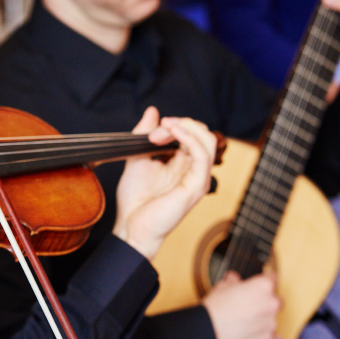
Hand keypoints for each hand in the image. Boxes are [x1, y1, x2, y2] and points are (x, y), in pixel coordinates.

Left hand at [112, 106, 215, 258]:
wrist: (131, 227)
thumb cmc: (136, 201)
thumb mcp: (138, 158)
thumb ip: (144, 134)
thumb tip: (153, 111)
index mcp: (183, 164)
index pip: (192, 134)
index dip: (174, 126)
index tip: (151, 132)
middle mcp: (193, 170)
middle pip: (203, 134)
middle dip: (180, 124)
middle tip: (157, 131)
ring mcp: (197, 179)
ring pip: (208, 141)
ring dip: (187, 127)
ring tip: (166, 128)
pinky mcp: (195, 187)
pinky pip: (203, 156)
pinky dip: (190, 139)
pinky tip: (173, 133)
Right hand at [202, 271, 281, 338]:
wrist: (208, 331)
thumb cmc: (215, 309)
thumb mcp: (221, 287)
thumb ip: (233, 281)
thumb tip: (233, 279)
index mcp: (262, 286)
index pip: (272, 278)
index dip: (266, 279)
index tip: (264, 282)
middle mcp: (271, 304)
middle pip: (276, 301)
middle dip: (265, 303)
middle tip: (249, 306)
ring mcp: (270, 323)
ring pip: (273, 320)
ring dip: (263, 321)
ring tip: (246, 323)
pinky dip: (268, 337)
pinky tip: (257, 335)